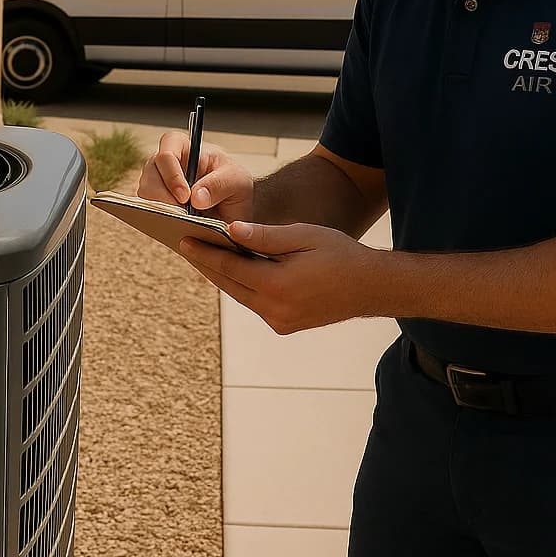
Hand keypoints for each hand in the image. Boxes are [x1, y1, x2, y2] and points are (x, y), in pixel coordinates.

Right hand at [137, 130, 255, 222]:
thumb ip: (219, 185)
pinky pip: (148, 214)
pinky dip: (162, 222)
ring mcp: (155, 184)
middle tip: (184, 217)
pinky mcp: (154, 205)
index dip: (172, 175)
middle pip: (150, 177)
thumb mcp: (237, 181)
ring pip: (146, 197)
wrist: (233, 207)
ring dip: (163, 212)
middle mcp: (164, 164)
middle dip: (164, 199)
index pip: (166, 153)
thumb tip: (196, 198)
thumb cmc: (233, 184)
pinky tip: (179, 229)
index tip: (185, 197)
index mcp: (182, 148)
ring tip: (185, 224)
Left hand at [177, 221, 382, 334]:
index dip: (205, 253)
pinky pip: (255, 303)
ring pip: (241, 296)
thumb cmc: (340, 254)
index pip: (230, 268)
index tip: (184, 242)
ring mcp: (280, 321)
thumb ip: (266, 236)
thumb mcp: (303, 237)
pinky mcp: (285, 325)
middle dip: (207, 266)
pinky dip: (243, 287)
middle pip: (229, 285)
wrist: (371, 287)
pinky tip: (235, 272)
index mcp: (277, 285)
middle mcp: (274, 309)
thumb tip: (231, 231)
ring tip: (205, 257)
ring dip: (224, 277)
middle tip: (187, 247)